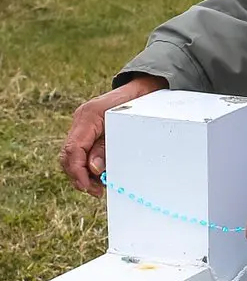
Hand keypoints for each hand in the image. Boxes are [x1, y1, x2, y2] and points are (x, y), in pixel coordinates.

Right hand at [60, 76, 167, 196]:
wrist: (143, 89)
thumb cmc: (137, 105)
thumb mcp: (126, 127)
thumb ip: (107, 147)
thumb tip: (94, 168)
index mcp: (89, 116)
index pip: (73, 149)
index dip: (78, 172)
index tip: (88, 187)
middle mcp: (82, 119)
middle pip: (68, 155)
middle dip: (79, 176)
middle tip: (96, 191)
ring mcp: (83, 124)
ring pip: (72, 155)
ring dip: (83, 173)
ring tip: (100, 186)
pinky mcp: (88, 130)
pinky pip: (80, 150)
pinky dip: (87, 165)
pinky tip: (99, 175)